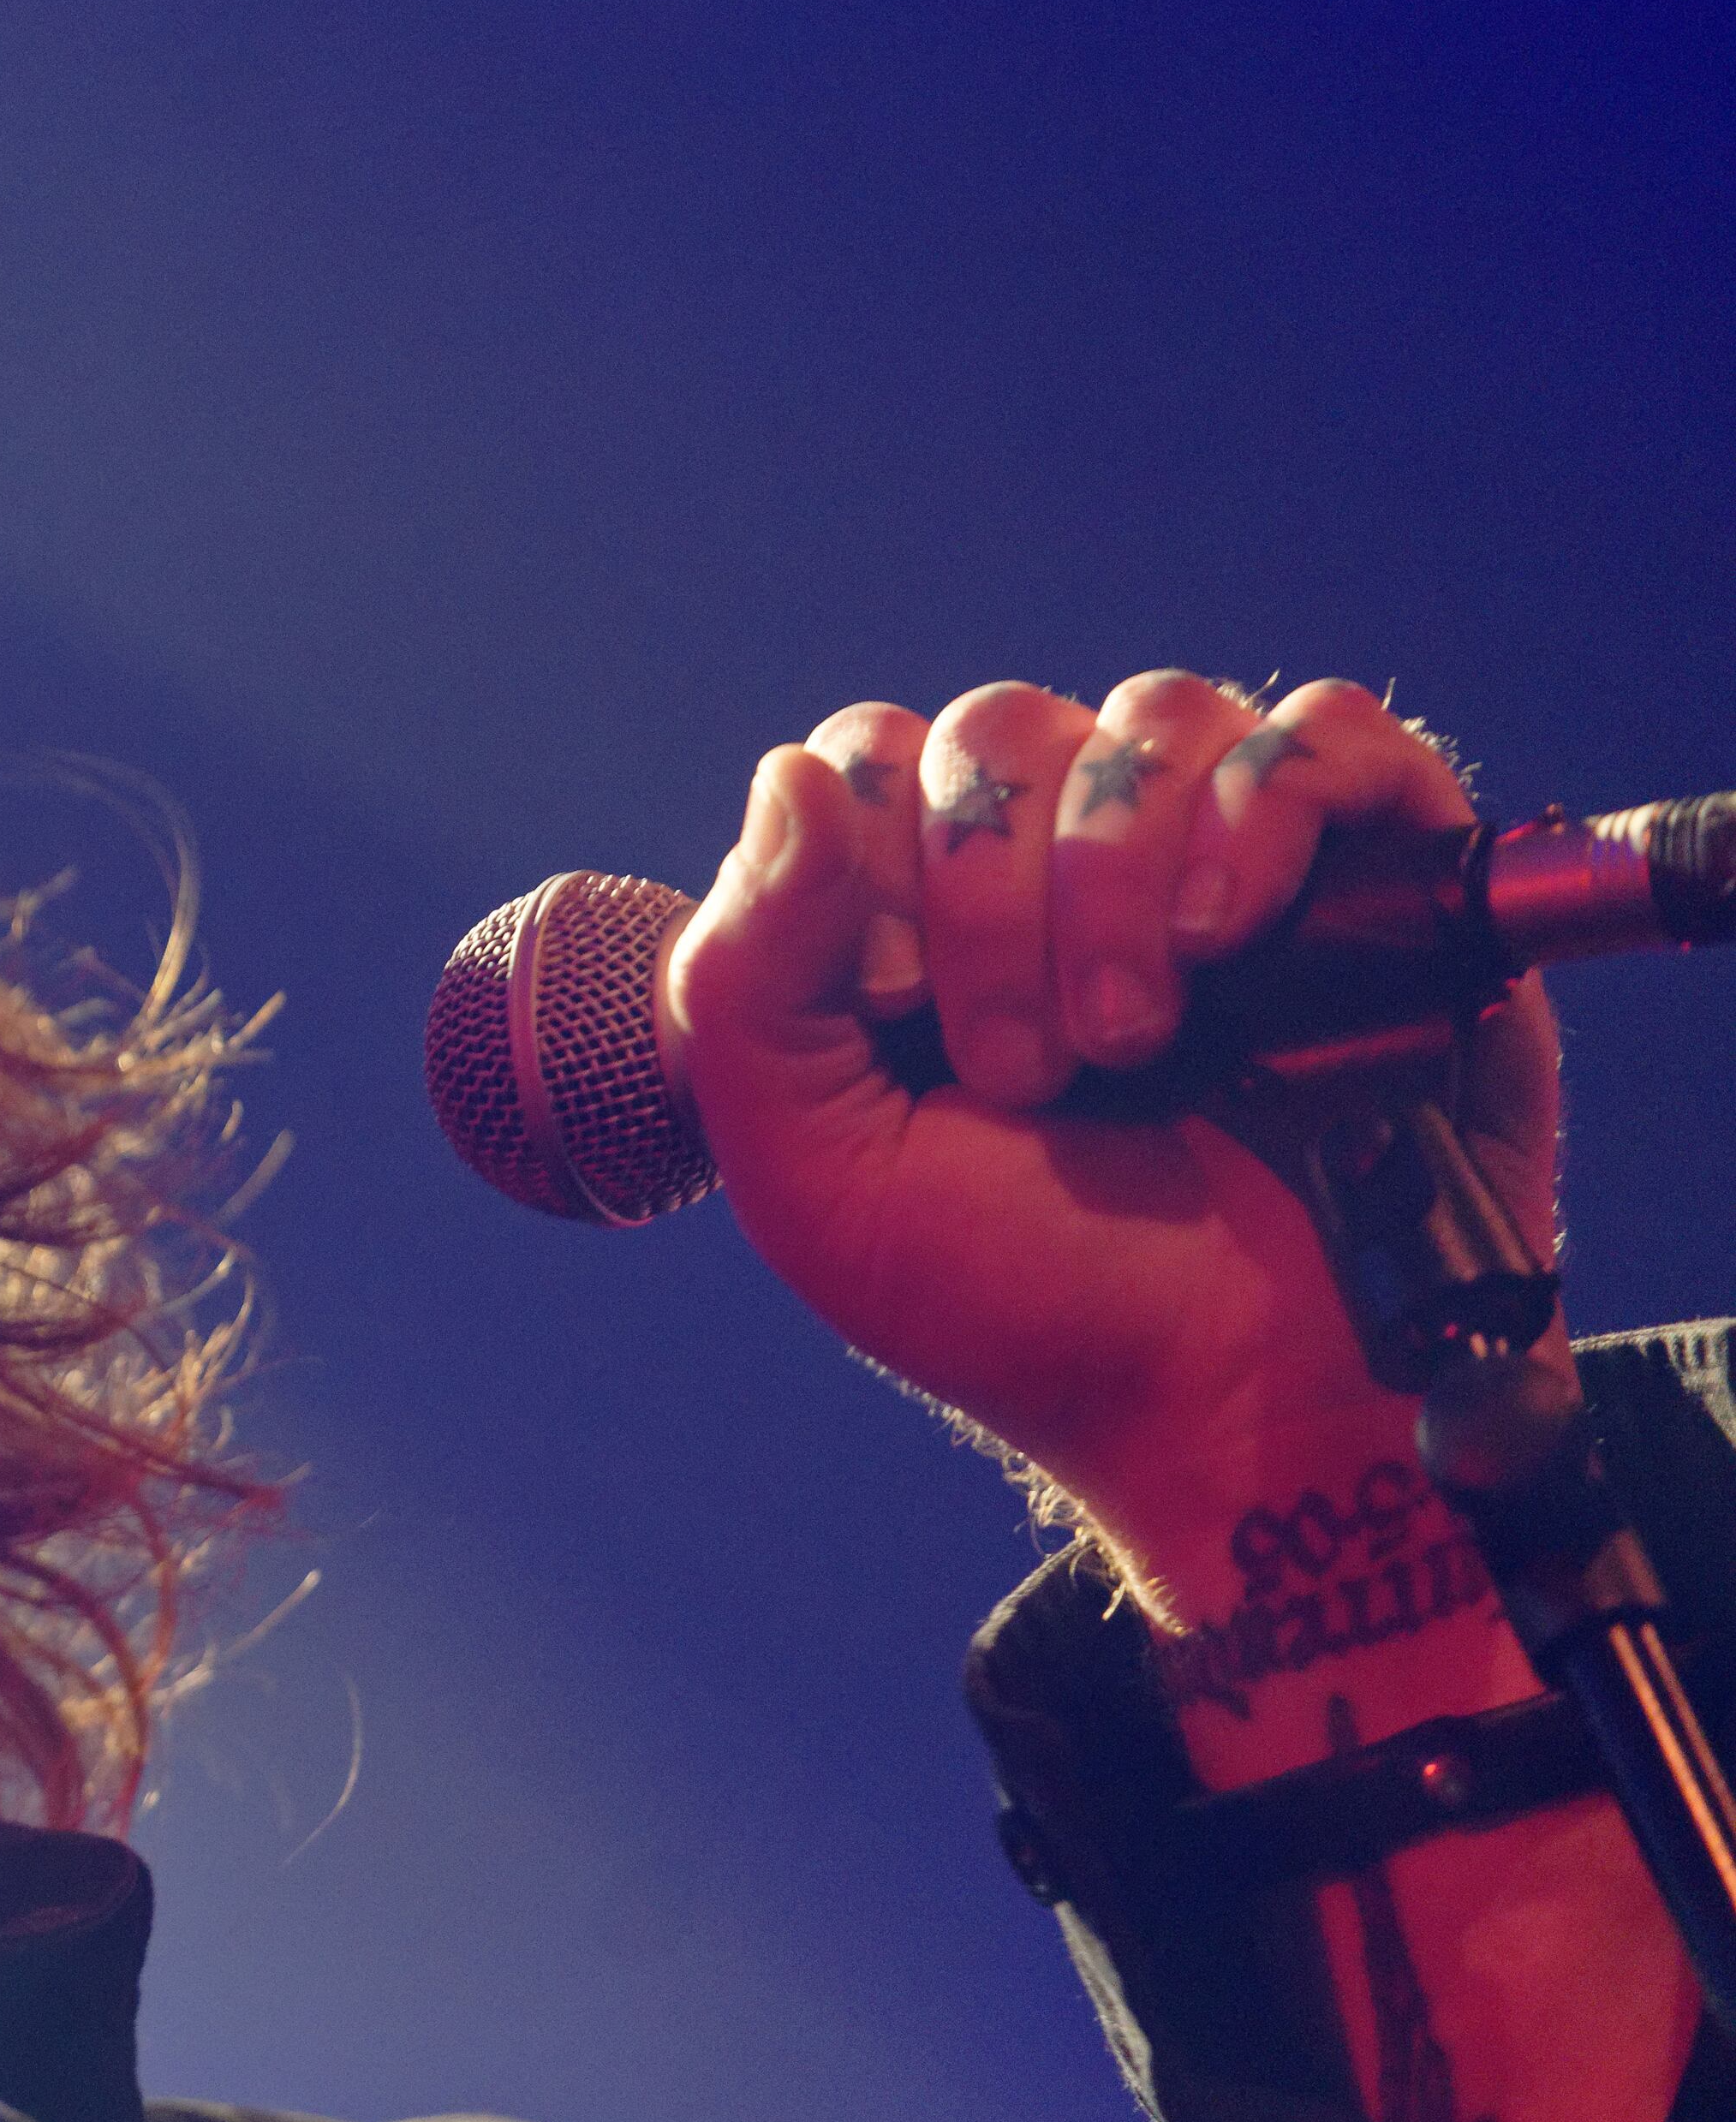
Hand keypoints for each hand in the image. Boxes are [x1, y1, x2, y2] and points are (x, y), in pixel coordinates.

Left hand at [663, 672, 1561, 1588]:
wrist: (1224, 1407)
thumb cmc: (1010, 1299)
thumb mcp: (813, 1170)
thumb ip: (747, 978)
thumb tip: (791, 778)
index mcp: (917, 916)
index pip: (869, 758)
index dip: (870, 867)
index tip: (900, 1017)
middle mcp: (1066, 864)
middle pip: (1000, 728)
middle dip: (990, 896)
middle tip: (1025, 1071)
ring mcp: (1221, 861)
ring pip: (1154, 714)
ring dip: (1117, 875)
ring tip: (1134, 1039)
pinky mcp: (1374, 881)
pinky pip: (1329, 731)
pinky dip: (1267, 806)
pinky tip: (1230, 935)